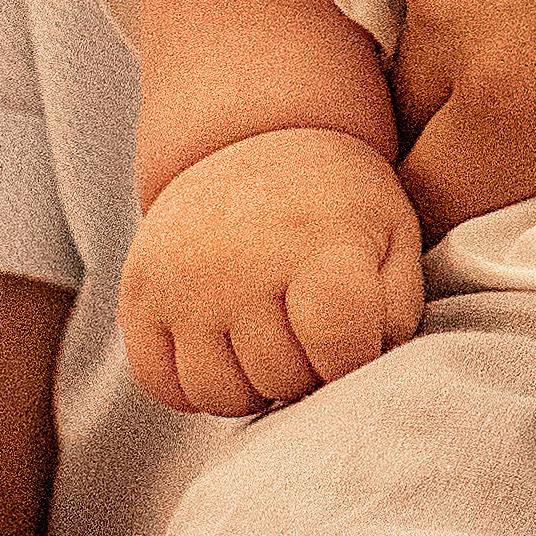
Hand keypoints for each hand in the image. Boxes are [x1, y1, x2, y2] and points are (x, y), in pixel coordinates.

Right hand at [118, 130, 424, 415]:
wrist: (255, 139)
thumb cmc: (338, 203)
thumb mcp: (393, 235)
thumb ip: (397, 309)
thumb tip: (365, 372)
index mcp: (317, 243)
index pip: (340, 349)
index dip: (353, 360)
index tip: (353, 338)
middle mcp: (240, 262)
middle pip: (282, 379)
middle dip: (308, 374)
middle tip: (311, 336)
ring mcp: (181, 280)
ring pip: (220, 396)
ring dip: (254, 389)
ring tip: (271, 346)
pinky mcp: (138, 292)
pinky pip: (160, 384)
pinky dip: (193, 389)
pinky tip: (223, 354)